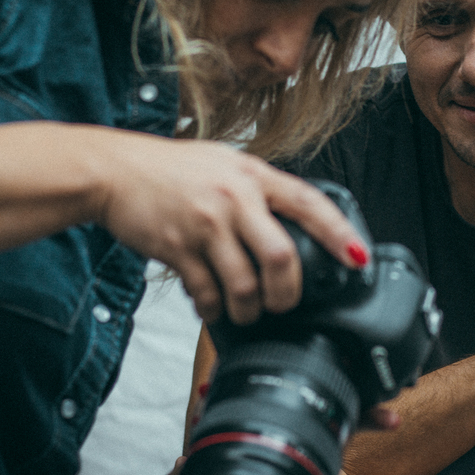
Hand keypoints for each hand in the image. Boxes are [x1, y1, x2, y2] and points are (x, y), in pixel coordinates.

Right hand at [92, 132, 367, 323]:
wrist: (115, 170)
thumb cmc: (172, 169)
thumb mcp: (225, 162)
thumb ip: (258, 188)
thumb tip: (294, 222)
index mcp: (253, 175)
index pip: (308, 203)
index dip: (339, 233)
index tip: (358, 258)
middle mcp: (234, 197)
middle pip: (281, 256)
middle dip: (288, 292)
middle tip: (285, 303)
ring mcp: (205, 224)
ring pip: (244, 284)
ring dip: (249, 309)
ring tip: (246, 311)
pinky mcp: (177, 248)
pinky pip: (206, 293)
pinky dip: (213, 309)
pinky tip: (212, 307)